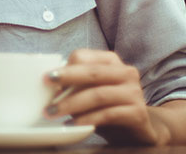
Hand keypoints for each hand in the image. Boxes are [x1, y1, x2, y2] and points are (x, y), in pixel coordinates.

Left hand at [43, 49, 168, 144]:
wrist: (139, 130)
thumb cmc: (108, 107)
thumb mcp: (91, 92)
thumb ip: (75, 85)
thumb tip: (48, 87)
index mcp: (112, 62)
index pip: (84, 56)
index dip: (64, 67)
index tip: (46, 79)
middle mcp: (126, 73)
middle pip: (92, 72)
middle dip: (66, 79)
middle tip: (46, 88)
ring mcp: (134, 93)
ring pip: (98, 94)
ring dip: (72, 104)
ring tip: (53, 112)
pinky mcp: (138, 113)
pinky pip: (108, 114)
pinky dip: (87, 119)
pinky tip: (73, 124)